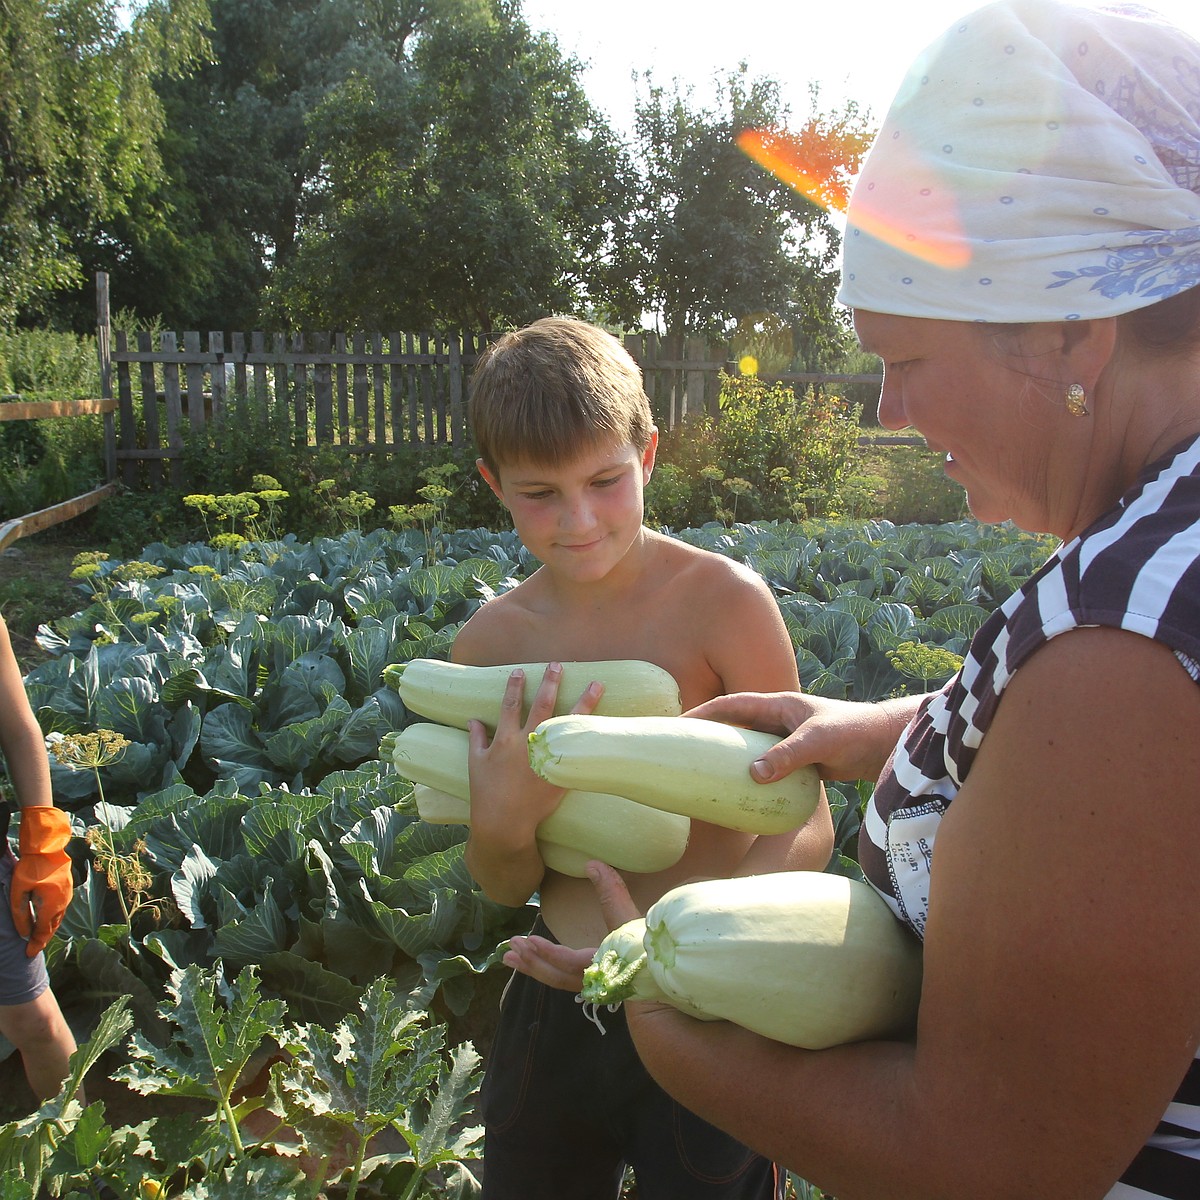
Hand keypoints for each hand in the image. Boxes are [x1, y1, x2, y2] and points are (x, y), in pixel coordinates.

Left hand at [11, 805, 72, 956]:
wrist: (48, 847)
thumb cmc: (31, 868)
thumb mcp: (19, 891)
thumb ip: (20, 913)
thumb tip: (23, 933)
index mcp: (51, 906)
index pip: (42, 932)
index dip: (35, 944)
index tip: (28, 954)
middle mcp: (62, 903)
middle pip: (52, 927)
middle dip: (42, 939)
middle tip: (32, 949)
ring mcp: (67, 896)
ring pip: (58, 919)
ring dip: (48, 929)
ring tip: (39, 937)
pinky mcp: (68, 889)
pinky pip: (61, 909)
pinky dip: (52, 918)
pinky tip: (46, 919)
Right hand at [467, 663, 603, 834]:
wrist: (504, 824)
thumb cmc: (486, 794)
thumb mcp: (476, 764)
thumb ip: (476, 740)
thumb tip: (473, 720)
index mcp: (505, 740)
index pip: (511, 705)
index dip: (515, 686)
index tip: (520, 670)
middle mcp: (526, 744)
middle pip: (542, 706)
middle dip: (550, 683)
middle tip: (558, 665)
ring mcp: (545, 758)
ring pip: (567, 723)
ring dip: (583, 701)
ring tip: (596, 684)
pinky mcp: (559, 773)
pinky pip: (577, 750)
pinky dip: (588, 735)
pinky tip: (601, 723)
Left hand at [503, 861, 643, 992]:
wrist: (661, 974)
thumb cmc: (646, 946)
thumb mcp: (629, 917)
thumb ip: (612, 892)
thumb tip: (592, 863)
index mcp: (603, 963)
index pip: (572, 962)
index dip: (551, 953)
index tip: (531, 941)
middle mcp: (593, 979)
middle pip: (556, 975)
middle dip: (532, 961)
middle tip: (512, 946)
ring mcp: (590, 985)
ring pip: (555, 979)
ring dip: (532, 967)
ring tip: (510, 956)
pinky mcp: (588, 983)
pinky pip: (560, 979)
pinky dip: (542, 970)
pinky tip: (529, 962)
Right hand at [685, 690, 916, 785]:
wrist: (885, 745)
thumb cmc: (854, 732)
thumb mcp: (818, 741)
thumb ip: (787, 755)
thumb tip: (752, 774)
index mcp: (779, 705)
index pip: (732, 705)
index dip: (705, 713)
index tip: (679, 725)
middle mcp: (779, 721)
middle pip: (735, 726)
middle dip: (710, 735)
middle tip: (684, 752)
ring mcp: (787, 741)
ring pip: (750, 748)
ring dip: (730, 759)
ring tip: (705, 776)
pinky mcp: (797, 761)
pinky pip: (767, 767)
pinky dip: (752, 777)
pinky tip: (742, 794)